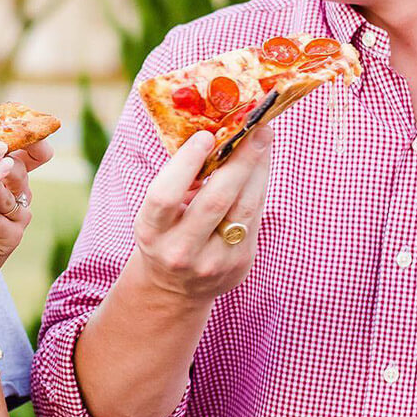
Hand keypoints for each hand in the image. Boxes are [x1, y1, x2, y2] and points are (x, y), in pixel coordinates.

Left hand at [0, 140, 53, 290]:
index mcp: (3, 173)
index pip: (22, 148)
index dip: (22, 135)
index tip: (0, 121)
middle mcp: (15, 190)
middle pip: (20, 164)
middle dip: (3, 152)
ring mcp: (16, 214)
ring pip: (15, 188)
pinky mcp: (11, 236)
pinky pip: (3, 217)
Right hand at [131, 127, 272, 301]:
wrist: (174, 289)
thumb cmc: (165, 234)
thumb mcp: (158, 213)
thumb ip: (179, 182)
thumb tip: (214, 135)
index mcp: (152, 233)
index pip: (165, 196)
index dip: (186, 164)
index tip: (206, 136)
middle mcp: (181, 251)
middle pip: (214, 201)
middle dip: (239, 160)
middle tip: (255, 127)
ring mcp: (214, 262)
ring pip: (243, 208)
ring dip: (258, 169)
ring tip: (264, 138)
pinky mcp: (240, 264)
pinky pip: (254, 218)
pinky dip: (259, 187)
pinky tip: (261, 166)